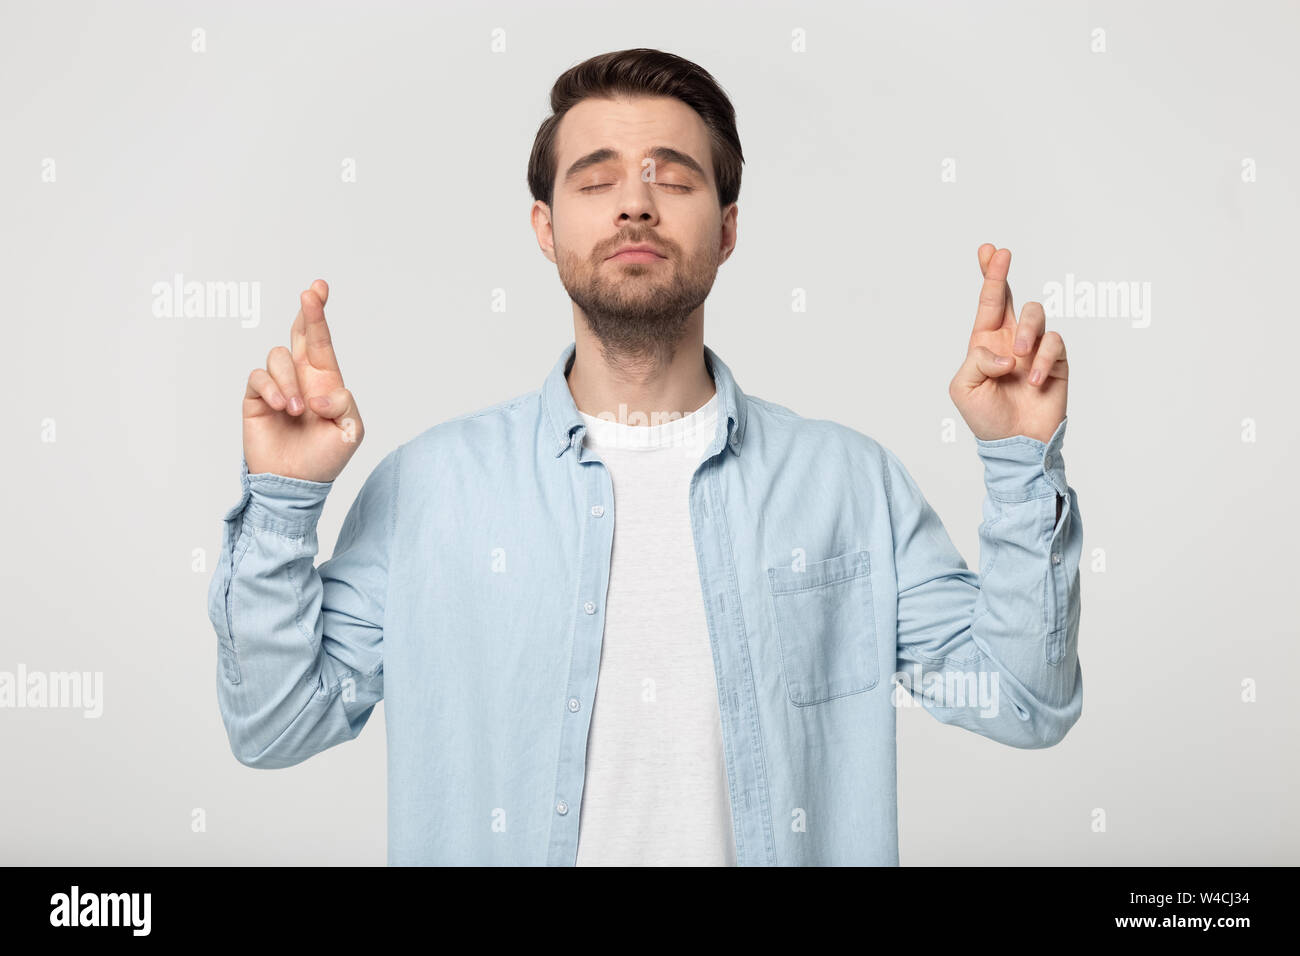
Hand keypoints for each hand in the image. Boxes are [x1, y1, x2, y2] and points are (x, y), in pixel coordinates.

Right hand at [242, 279, 363, 481]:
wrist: (295, 483)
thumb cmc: (325, 458)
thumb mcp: (349, 433)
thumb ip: (343, 406)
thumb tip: (320, 393)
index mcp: (326, 381)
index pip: (322, 342)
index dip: (319, 315)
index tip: (318, 288)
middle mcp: (301, 378)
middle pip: (298, 335)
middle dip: (306, 313)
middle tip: (310, 293)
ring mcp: (278, 386)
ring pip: (278, 357)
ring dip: (289, 381)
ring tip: (297, 411)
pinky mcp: (256, 398)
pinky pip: (259, 377)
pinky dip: (272, 388)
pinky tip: (281, 408)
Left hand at [948, 244, 1067, 443]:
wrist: (1016, 444)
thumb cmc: (987, 418)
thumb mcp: (964, 389)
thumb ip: (976, 361)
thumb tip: (1004, 352)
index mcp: (985, 344)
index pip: (987, 304)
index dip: (989, 275)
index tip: (989, 249)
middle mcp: (1010, 340)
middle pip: (1011, 297)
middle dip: (1003, 273)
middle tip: (1002, 255)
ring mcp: (1034, 349)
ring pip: (1035, 315)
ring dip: (1025, 331)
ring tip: (1017, 357)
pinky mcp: (1056, 362)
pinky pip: (1054, 343)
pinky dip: (1043, 358)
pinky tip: (1033, 379)